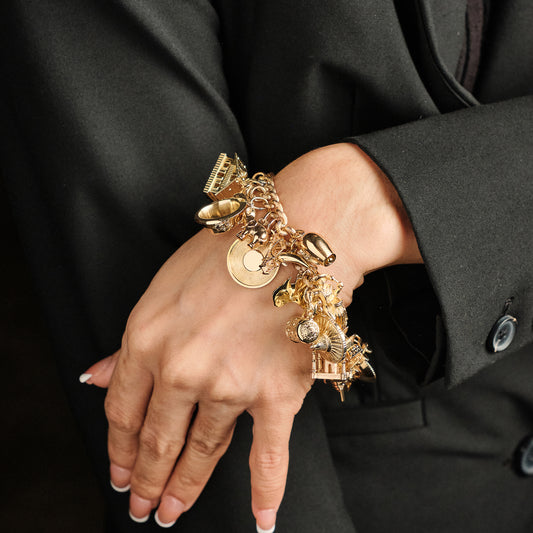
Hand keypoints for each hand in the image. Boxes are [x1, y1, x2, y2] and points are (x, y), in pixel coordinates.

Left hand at [82, 143, 421, 529]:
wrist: (294, 232)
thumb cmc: (230, 248)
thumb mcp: (164, 286)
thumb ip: (133, 339)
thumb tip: (100, 376)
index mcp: (147, 338)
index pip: (124, 410)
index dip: (121, 447)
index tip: (121, 471)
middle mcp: (182, 368)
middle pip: (158, 439)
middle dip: (148, 478)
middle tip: (145, 507)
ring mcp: (230, 385)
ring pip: (204, 450)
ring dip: (187, 486)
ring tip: (174, 510)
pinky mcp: (277, 393)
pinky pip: (269, 454)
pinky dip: (265, 490)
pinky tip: (261, 518)